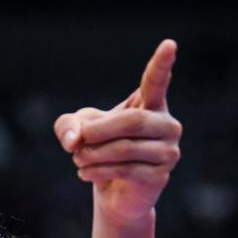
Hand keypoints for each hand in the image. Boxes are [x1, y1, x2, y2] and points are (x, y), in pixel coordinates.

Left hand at [52, 40, 182, 226]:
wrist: (114, 193)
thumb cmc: (100, 151)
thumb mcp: (78, 131)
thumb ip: (68, 125)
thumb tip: (76, 140)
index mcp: (151, 104)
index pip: (156, 81)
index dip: (162, 64)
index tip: (169, 44)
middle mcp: (167, 125)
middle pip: (132, 122)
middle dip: (99, 132)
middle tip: (77, 142)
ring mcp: (168, 152)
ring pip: (127, 148)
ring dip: (94, 154)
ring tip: (78, 159)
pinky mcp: (161, 176)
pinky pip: (127, 170)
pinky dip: (99, 171)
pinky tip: (84, 173)